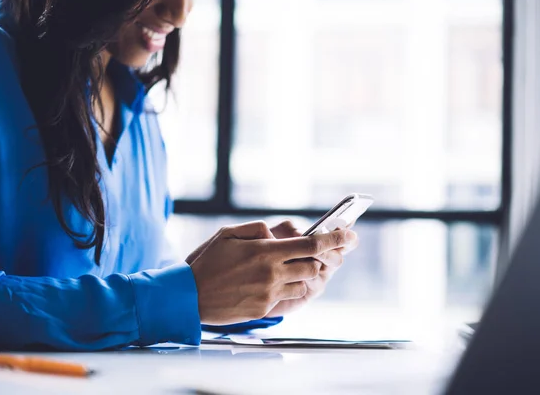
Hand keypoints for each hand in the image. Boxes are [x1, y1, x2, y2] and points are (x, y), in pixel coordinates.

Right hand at [188, 221, 351, 324]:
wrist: (189, 296)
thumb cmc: (207, 262)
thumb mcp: (228, 234)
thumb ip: (257, 230)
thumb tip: (277, 234)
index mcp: (265, 252)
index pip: (311, 245)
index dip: (335, 240)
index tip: (350, 236)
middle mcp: (272, 274)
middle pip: (313, 267)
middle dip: (320, 260)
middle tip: (320, 255)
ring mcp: (269, 293)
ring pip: (304, 284)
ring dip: (303, 276)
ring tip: (288, 270)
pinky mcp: (264, 309)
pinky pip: (288, 298)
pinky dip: (288, 289)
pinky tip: (272, 284)